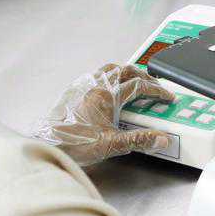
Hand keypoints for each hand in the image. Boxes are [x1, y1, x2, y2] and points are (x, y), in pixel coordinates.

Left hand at [35, 63, 175, 165]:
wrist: (48, 145)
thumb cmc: (74, 144)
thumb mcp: (112, 144)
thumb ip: (139, 140)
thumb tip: (161, 138)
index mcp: (105, 95)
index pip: (138, 86)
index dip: (156, 91)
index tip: (166, 97)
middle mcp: (94, 86)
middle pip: (125, 71)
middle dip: (143, 77)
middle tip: (154, 86)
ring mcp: (83, 87)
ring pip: (109, 69)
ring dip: (125, 73)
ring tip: (134, 82)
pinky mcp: (74, 92)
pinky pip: (96, 75)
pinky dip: (109, 77)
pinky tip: (110, 88)